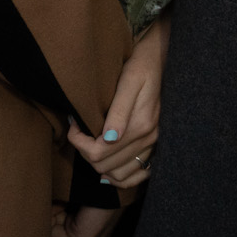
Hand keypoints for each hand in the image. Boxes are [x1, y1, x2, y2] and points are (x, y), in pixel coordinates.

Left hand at [67, 17, 167, 188]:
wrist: (162, 60)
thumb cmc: (141, 66)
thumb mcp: (128, 81)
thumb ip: (118, 111)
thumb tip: (108, 139)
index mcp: (140, 125)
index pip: (98, 152)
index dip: (78, 142)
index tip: (73, 124)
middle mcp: (149, 140)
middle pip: (105, 166)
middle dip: (86, 152)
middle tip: (79, 132)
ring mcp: (154, 145)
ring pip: (119, 176)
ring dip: (100, 165)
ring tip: (91, 145)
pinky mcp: (157, 146)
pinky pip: (139, 175)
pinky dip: (121, 176)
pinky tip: (110, 165)